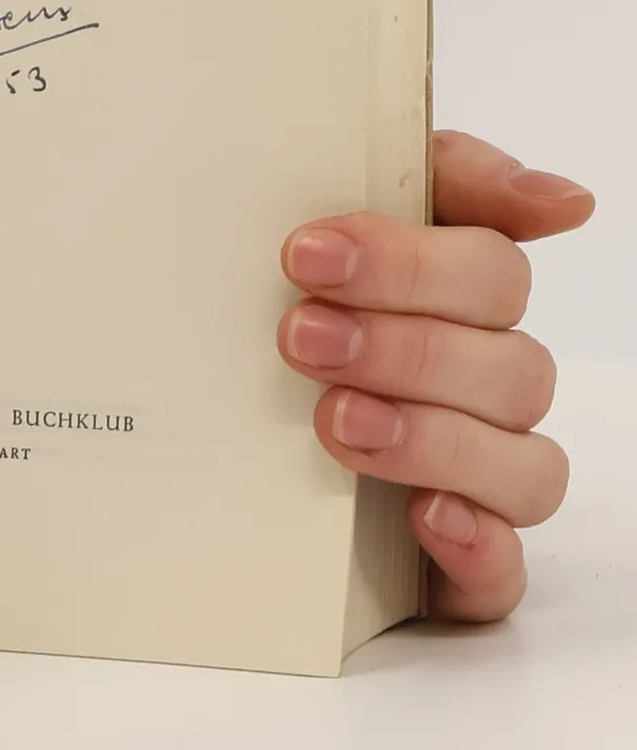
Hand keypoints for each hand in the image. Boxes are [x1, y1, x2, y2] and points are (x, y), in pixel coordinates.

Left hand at [277, 130, 594, 623]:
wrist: (185, 432)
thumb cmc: (279, 306)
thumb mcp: (315, 221)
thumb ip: (431, 177)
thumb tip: (565, 201)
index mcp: (457, 302)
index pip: (491, 271)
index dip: (410, 262)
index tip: (310, 253)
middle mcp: (480, 387)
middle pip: (506, 366)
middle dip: (402, 348)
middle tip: (300, 336)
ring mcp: (475, 478)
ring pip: (522, 467)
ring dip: (432, 438)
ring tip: (334, 421)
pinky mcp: (454, 565)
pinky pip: (502, 573)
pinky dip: (476, 545)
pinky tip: (425, 515)